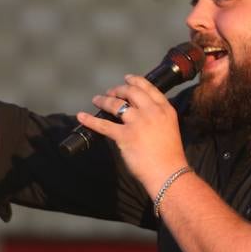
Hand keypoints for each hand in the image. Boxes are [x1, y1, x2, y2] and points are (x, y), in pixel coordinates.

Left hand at [76, 74, 188, 196]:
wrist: (169, 173)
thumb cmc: (170, 155)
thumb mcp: (169, 127)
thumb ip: (156, 117)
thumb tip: (137, 112)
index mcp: (165, 109)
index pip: (148, 88)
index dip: (135, 81)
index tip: (127, 78)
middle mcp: (151, 112)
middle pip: (131, 92)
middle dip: (118, 89)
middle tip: (110, 92)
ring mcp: (137, 122)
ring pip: (116, 104)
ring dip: (104, 100)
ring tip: (96, 100)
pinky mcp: (125, 135)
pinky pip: (103, 125)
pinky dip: (90, 120)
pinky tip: (81, 116)